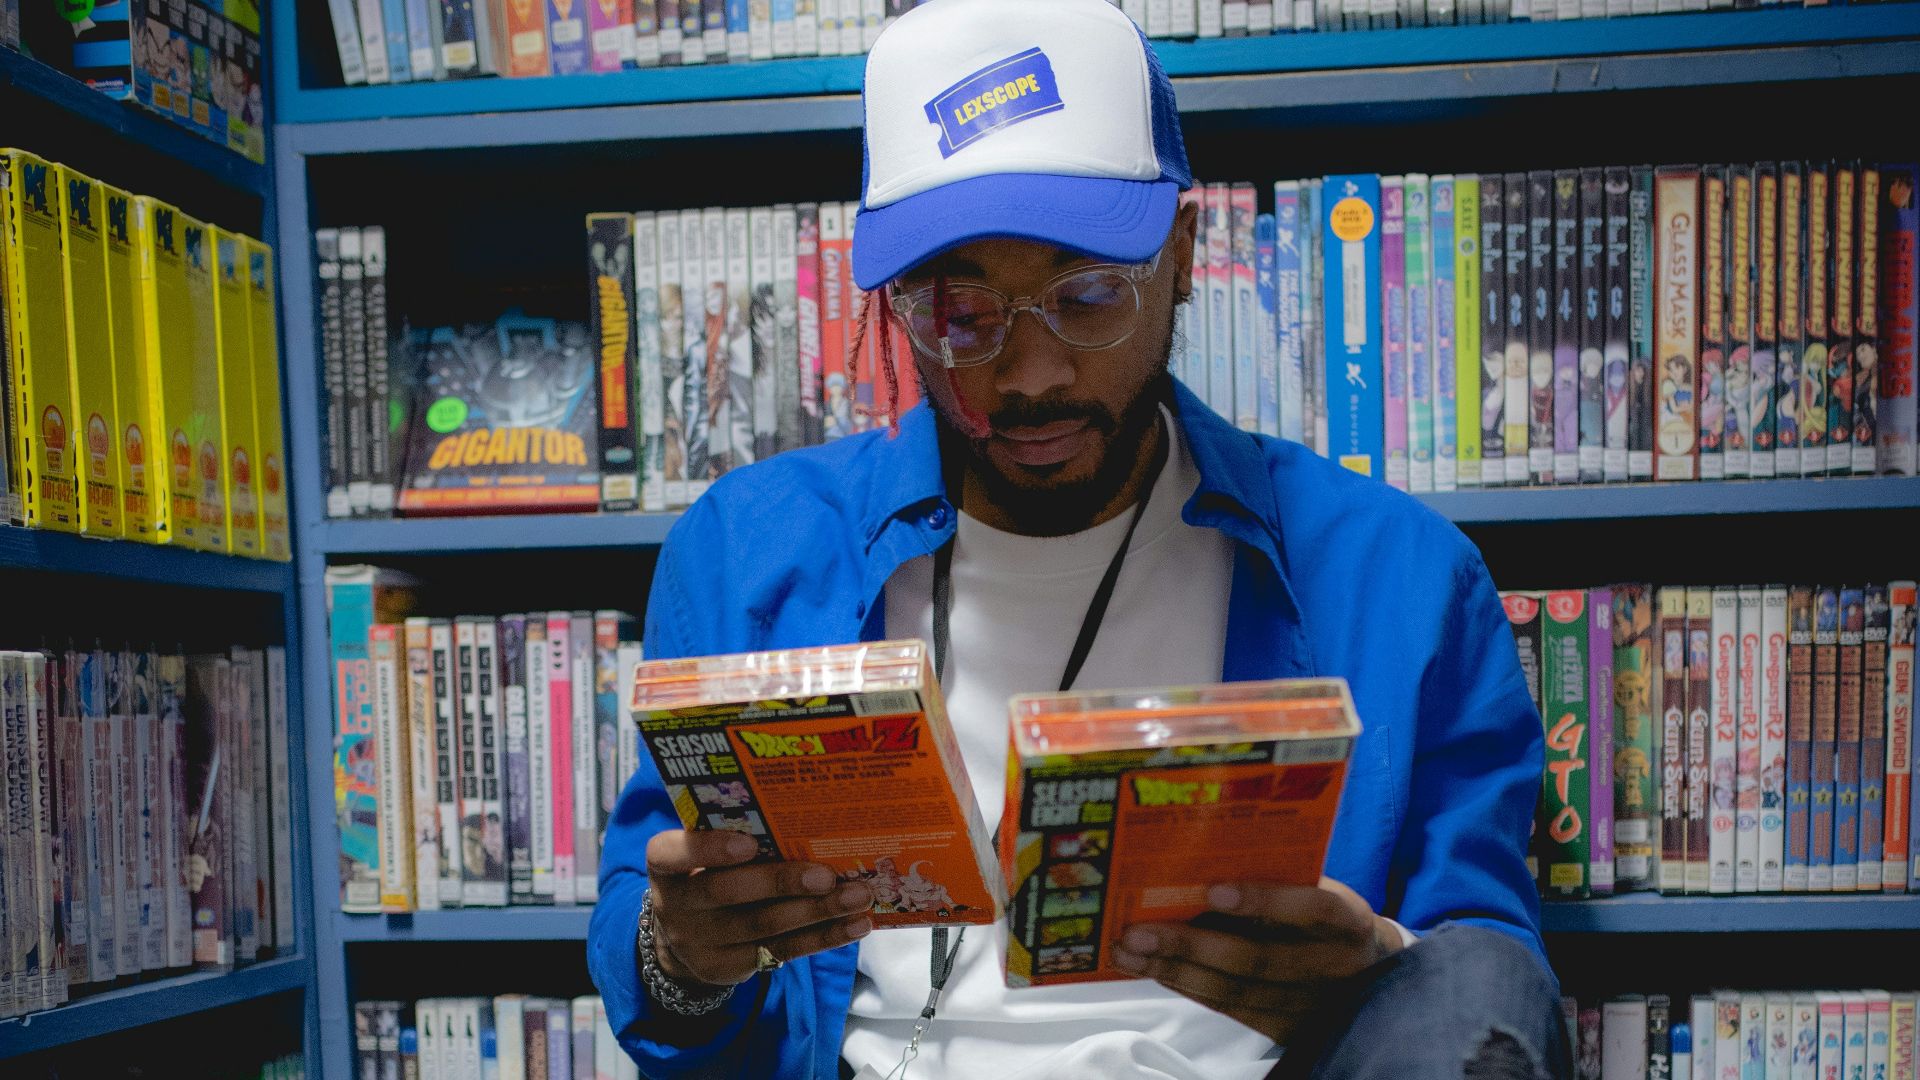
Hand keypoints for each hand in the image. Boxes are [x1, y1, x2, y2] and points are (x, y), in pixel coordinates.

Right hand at [644, 829, 874, 988]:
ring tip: (858, 896)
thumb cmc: (709, 873)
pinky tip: (856, 924)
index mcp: (665, 865)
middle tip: (826, 875)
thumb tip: (807, 814)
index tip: (750, 841)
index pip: (672, 854)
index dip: (708, 848)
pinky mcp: (730, 967)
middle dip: (781, 882)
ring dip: (817, 911)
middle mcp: (677, 906)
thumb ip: (738, 834)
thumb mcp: (706, 854)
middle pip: (727, 893)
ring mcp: (701, 943)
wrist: (685, 936)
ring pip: (763, 925)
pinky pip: (782, 951)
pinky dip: (824, 936)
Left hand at [1111, 876, 1401, 1044]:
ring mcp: (1312, 1005)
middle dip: (1192, 945)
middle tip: (1138, 930)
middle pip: (1260, 960)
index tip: (1213, 890)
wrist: (1371, 969)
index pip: (1312, 907)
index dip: (1265, 900)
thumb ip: (1276, 876)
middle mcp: (1334, 966)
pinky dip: (1188, 987)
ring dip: (1175, 971)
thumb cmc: (1323, 913)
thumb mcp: (1316, 888)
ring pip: (1237, 992)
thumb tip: (1199, 856)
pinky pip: (1231, 1010)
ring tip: (1128, 952)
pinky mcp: (1290, 1030)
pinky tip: (1153, 970)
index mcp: (1348, 919)